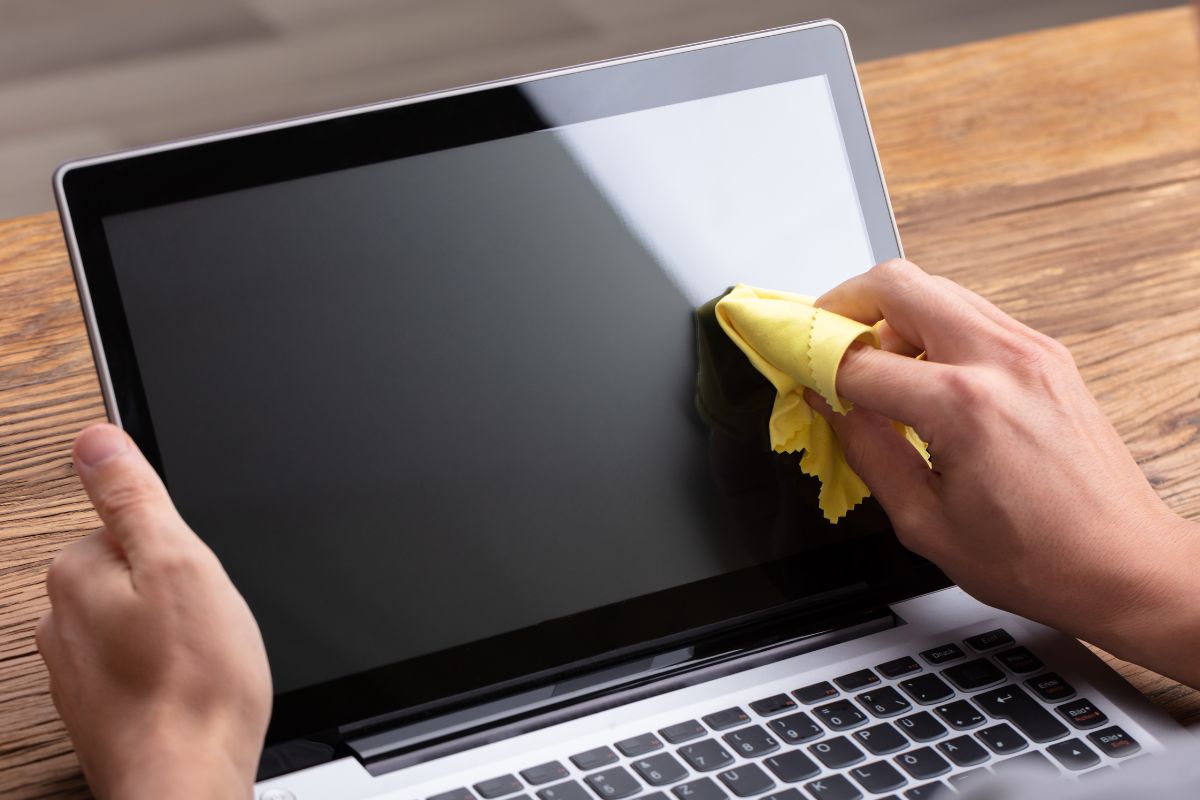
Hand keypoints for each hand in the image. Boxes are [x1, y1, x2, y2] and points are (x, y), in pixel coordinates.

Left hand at [37, 424, 270, 797]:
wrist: (186, 779)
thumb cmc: (194, 682)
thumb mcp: (179, 562)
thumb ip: (133, 495)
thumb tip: (94, 438)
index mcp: (78, 573)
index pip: (130, 524)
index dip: (179, 547)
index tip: (198, 578)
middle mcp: (62, 619)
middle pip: (134, 571)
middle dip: (177, 588)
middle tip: (207, 619)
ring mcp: (77, 667)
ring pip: (139, 620)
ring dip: (174, 632)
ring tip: (203, 657)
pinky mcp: (99, 704)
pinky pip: (139, 663)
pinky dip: (167, 669)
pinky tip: (192, 686)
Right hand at [808, 259, 1199, 685]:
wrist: (1124, 564)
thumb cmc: (1039, 559)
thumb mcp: (924, 521)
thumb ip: (867, 450)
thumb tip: (833, 406)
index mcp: (965, 406)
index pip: (859, 361)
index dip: (813, 365)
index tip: (793, 370)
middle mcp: (1002, 360)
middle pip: (898, 283)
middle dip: (844, 304)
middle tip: (821, 341)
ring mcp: (1031, 349)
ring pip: (936, 288)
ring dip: (889, 315)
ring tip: (869, 365)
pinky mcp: (1047, 354)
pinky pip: (970, 313)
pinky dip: (930, 328)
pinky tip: (918, 375)